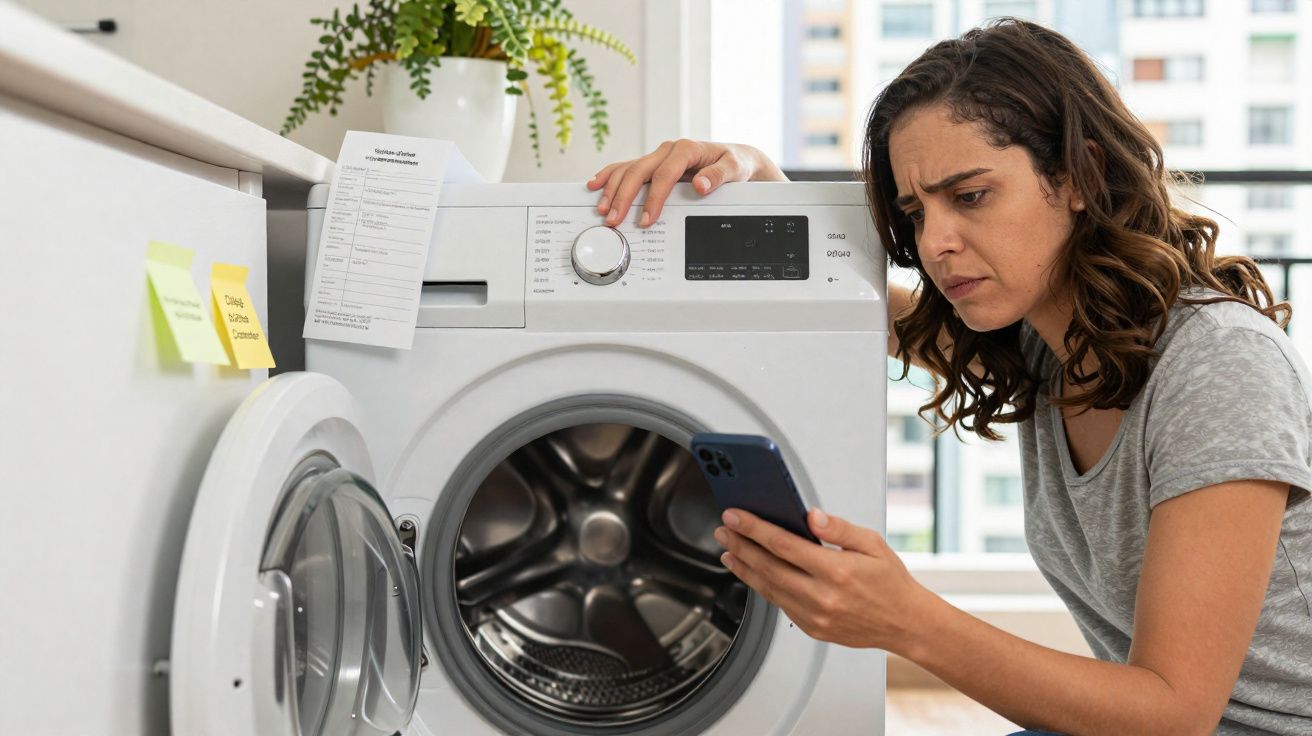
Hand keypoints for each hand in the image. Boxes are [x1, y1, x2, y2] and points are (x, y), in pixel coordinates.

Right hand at [586, 140, 786, 227]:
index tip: (647, 218)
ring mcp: (658, 156)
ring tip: (603, 208)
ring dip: (613, 188)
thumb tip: (700, 184)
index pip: (664, 174)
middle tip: (614, 218)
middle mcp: (668, 150)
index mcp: (686, 149)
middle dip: (624, 196)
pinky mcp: (653, 163)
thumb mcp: (734, 169)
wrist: (734, 156)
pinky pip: (627, 167)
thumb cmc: (733, 163)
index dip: (654, 198)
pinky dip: (610, 175)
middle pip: (639, 171)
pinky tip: (596, 184)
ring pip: (628, 169)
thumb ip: (718, 176)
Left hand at [713, 507, 930, 651]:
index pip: (783, 544)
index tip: (735, 515)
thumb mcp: (872, 544)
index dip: (754, 528)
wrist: (905, 624)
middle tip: (724, 530)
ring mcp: (815, 616)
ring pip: (768, 589)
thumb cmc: (890, 582)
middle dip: (741, 545)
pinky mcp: (812, 628)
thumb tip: (810, 516)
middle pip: (768, 567)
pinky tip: (753, 573)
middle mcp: (822, 596)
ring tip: (729, 551)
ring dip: (744, 568)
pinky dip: (762, 587)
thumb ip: (838, 529)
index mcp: (836, 571)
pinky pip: (779, 604)